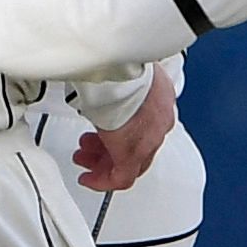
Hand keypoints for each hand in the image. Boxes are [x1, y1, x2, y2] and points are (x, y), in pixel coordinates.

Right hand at [76, 66, 176, 192]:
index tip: (110, 137)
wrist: (121, 69)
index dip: (125, 134)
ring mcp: (148, 139)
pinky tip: (89, 179)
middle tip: (90, 150)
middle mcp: (160, 122)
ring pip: (129, 162)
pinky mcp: (133, 153)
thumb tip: (102, 80)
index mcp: (161, 100)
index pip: (147, 128)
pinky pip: (122, 177)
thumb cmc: (120, 65)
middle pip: (138, 147)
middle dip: (110, 150)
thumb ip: (118, 84)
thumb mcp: (123, 75)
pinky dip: (103, 181)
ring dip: (104, 162)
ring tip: (84, 158)